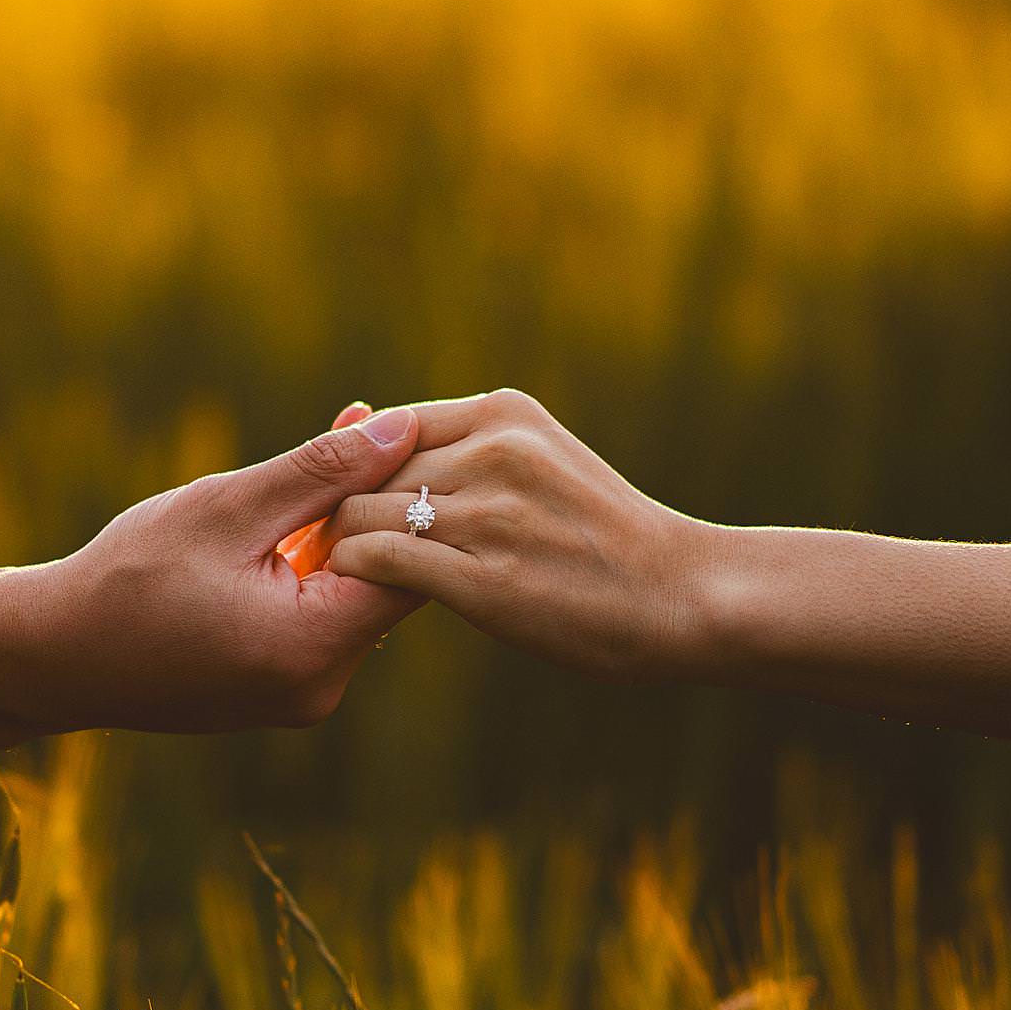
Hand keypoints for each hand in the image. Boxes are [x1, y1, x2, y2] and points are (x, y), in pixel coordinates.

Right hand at [10, 404, 426, 731]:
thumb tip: (405, 428)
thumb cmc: (126, 577)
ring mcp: (299, 694)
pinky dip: (313, 557)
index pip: (412, 565)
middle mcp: (319, 687)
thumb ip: (324, 470)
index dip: (413, 495)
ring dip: (345, 521)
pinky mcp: (276, 688)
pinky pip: (316, 612)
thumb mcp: (228, 506)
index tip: (408, 431)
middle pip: (388, 579)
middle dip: (381, 498)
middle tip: (382, 420)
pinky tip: (302, 496)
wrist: (47, 655)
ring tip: (348, 432)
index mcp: (312, 649)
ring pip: (351, 592)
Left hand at [320, 391, 716, 679]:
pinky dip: (355, 576)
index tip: (349, 509)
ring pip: (361, 515)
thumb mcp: (545, 460)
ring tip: (341, 578)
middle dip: (343, 512)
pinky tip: (362, 595)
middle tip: (327, 552)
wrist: (683, 595)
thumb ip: (472, 449)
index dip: (358, 473)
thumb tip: (379, 443)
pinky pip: (377, 561)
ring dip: (342, 549)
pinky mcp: (483, 579)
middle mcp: (494, 451)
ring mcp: (490, 514)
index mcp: (505, 413)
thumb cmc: (607, 538)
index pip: (390, 429)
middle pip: (369, 472)